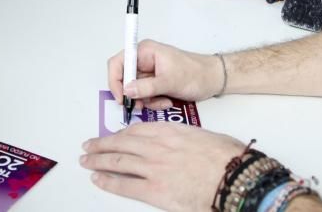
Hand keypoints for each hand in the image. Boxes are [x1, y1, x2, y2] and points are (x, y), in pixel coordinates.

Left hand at [81, 123, 244, 211]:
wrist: (235, 178)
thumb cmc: (228, 159)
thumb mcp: (206, 139)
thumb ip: (187, 141)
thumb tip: (184, 147)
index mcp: (170, 131)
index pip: (137, 130)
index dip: (120, 134)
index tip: (112, 135)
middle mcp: (157, 147)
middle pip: (122, 144)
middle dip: (102, 145)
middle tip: (89, 146)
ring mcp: (153, 168)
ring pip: (117, 161)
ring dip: (98, 160)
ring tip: (86, 160)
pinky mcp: (154, 190)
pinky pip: (124, 184)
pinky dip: (108, 181)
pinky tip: (97, 179)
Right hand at [107, 39, 222, 110]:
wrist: (213, 80)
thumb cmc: (195, 73)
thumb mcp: (169, 81)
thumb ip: (146, 87)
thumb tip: (126, 91)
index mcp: (145, 51)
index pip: (118, 63)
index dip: (115, 81)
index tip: (122, 98)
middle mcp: (143, 60)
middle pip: (125, 80)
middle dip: (134, 95)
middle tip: (143, 105)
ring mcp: (149, 72)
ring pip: (135, 90)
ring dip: (147, 100)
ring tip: (163, 101)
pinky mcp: (154, 82)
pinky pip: (145, 95)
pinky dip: (154, 101)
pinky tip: (167, 100)